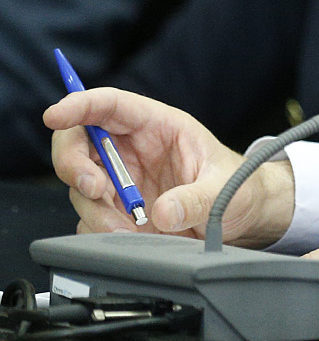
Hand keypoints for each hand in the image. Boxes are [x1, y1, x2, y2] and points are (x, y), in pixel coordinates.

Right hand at [45, 87, 294, 247]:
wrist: (242, 216)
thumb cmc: (236, 186)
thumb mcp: (225, 188)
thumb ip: (197, 199)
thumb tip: (162, 212)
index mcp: (157, 125)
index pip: (109, 104)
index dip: (79, 104)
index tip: (55, 115)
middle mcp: (131, 149)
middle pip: (78, 142)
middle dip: (74, 163)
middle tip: (94, 188)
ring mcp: (120, 181)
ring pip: (80, 186)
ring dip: (95, 208)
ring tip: (130, 228)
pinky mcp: (116, 211)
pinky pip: (90, 218)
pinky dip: (100, 230)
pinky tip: (130, 237)